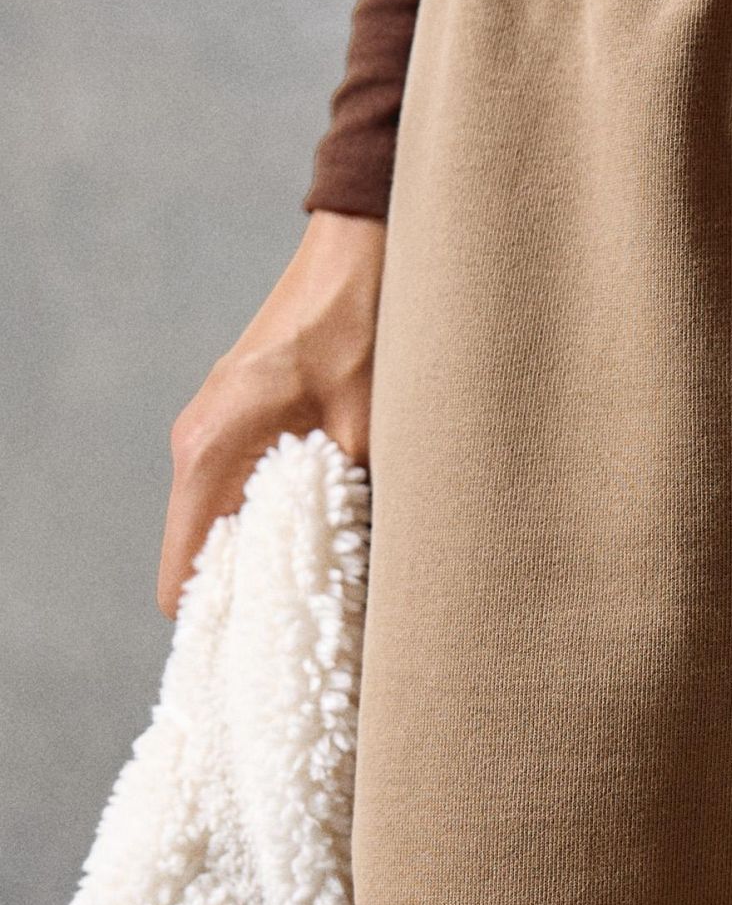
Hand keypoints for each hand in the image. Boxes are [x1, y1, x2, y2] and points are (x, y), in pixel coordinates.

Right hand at [157, 209, 386, 618]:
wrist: (358, 254)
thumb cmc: (363, 334)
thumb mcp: (371, 437)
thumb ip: (356, 511)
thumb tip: (375, 583)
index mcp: (212, 455)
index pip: (184, 574)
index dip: (221, 621)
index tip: (266, 649)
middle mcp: (196, 446)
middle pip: (201, 555)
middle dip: (250, 594)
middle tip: (310, 626)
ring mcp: (210, 428)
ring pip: (222, 522)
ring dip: (266, 552)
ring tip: (325, 581)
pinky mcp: (235, 416)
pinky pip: (237, 489)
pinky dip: (271, 516)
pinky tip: (325, 528)